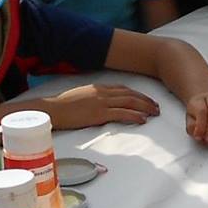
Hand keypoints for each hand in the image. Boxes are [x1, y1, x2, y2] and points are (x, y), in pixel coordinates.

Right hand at [43, 81, 161, 129]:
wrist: (51, 110)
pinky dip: (135, 116)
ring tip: (155, 113)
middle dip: (146, 100)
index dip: (137, 94)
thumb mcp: (81, 97)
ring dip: (145, 107)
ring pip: (130, 102)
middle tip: (156, 107)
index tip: (146, 100)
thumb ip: (94, 98)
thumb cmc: (62, 106)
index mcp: (98, 87)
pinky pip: (122, 113)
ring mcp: (101, 102)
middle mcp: (102, 92)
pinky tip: (143, 120)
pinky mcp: (99, 114)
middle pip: (130, 94)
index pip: (123, 89)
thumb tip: (102, 105)